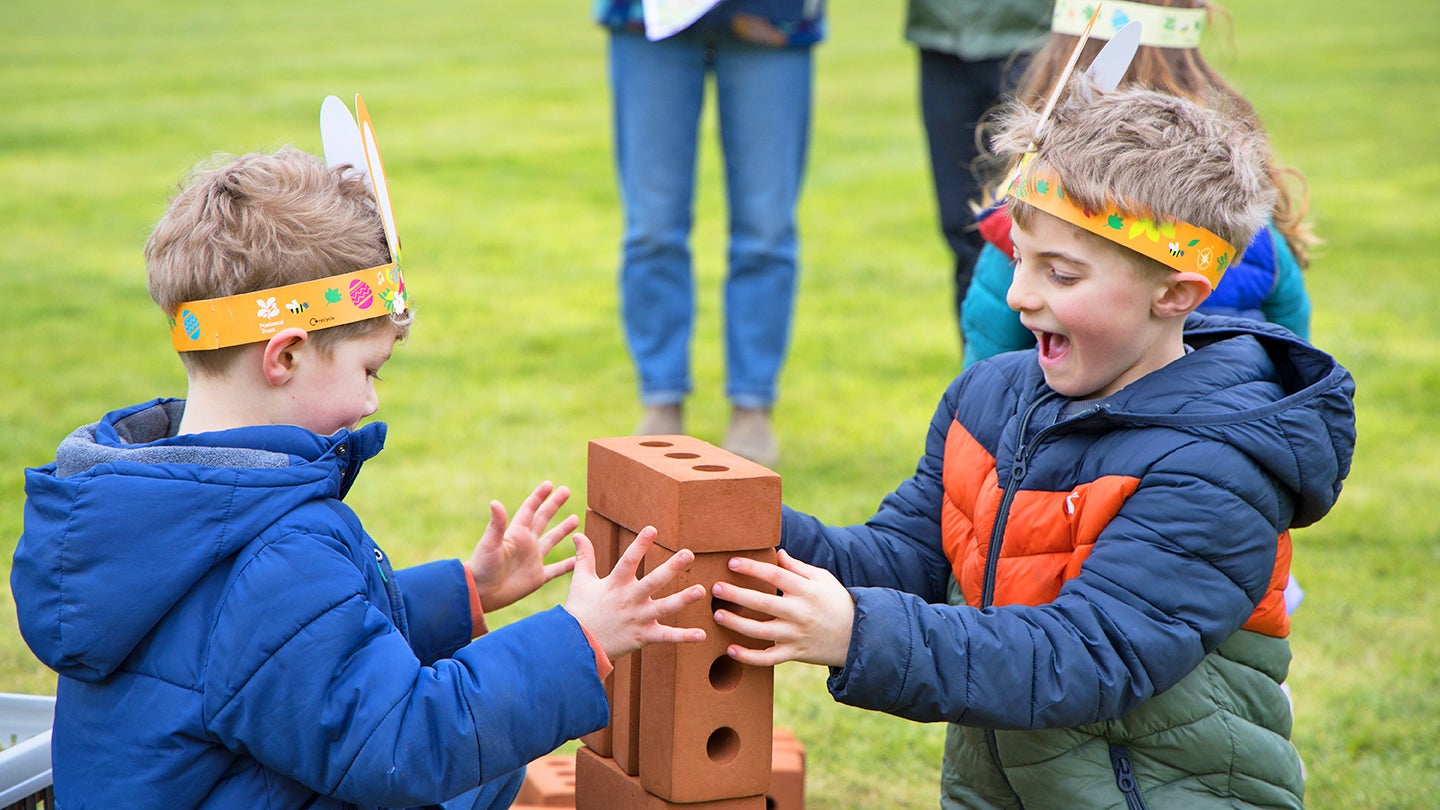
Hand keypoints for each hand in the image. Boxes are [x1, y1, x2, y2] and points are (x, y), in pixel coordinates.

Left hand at [466, 481, 579, 611]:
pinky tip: (579, 560)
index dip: (539, 496)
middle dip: (554, 505)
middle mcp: (526, 543)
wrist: (481, 593)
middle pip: (543, 519)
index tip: (550, 484)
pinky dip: (568, 565)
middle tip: (566, 490)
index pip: (530, 510)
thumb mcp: (490, 543)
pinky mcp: (537, 577)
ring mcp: (533, 560)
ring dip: (563, 530)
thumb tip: (495, 502)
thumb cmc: (482, 567)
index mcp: (516, 533)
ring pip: (552, 541)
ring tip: (575, 518)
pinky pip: (557, 569)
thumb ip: (497, 524)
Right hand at [565, 526, 706, 660]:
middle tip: (688, 554)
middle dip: (671, 568)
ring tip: (700, 591)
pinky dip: (684, 637)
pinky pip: (666, 637)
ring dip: (683, 599)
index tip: (652, 529)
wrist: (576, 646)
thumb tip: (578, 534)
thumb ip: (584, 557)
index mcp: (615, 584)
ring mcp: (638, 618)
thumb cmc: (580, 611)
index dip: (640, 545)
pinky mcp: (643, 636)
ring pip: (664, 608)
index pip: (629, 560)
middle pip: (653, 581)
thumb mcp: (581, 582)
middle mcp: (629, 599)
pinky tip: (702, 635)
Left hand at [711, 549, 853, 667]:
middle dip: (737, 595)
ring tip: (717, 615)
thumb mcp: (823, 579)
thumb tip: (776, 553)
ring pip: (761, 632)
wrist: (858, 636)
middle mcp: (800, 613)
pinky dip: (749, 657)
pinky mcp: (795, 654)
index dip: (753, 568)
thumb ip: (798, 567)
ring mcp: (796, 635)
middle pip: (763, 602)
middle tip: (715, 588)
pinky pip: (768, 658)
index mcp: (806, 590)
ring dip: (737, 624)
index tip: (732, 562)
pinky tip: (730, 650)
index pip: (776, 575)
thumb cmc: (836, 601)